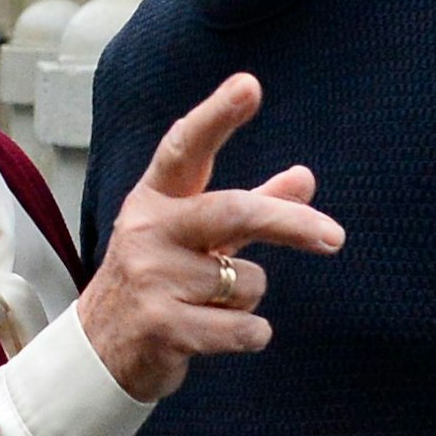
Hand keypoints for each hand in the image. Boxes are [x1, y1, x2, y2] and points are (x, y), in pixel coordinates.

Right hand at [79, 73, 343, 401]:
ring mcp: (151, 278)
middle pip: (235, 211)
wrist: (100, 350)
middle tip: (335, 237)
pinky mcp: (162, 326)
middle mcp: (147, 230)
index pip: (186, 148)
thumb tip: (306, 177)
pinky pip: (243, 328)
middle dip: (289, 223)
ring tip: (210, 305)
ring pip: (248, 282)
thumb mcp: (198, 237)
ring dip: (249, 298)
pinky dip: (250, 334)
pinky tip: (220, 333)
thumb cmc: (158, 280)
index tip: (249, 85)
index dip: (217, 116)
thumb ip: (251, 205)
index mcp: (155, 199)